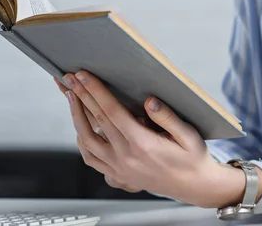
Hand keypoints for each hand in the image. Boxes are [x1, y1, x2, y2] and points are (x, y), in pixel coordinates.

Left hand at [55, 71, 260, 207]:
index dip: (95, 91)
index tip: (83, 75)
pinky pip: (90, 157)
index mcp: (143, 144)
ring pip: (86, 140)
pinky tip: (81, 126)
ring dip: (76, 116)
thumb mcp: (188, 135)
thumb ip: (168, 117)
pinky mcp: (117, 175)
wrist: (193, 186)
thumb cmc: (192, 157)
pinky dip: (81, 140)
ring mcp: (118, 168)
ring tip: (71, 96)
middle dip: (81, 95)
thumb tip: (150, 101)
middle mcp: (126, 157)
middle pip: (96, 120)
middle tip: (68, 77)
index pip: (112, 111)